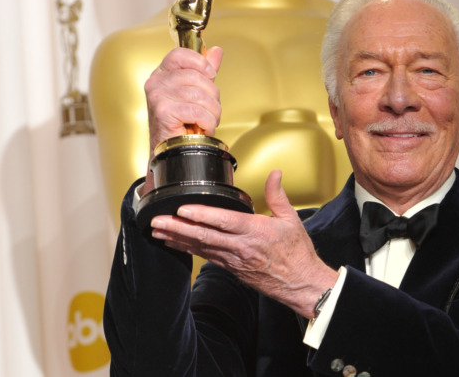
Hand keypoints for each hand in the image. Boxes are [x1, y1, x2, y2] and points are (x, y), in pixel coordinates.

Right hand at [142, 47, 222, 192]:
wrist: (171, 151)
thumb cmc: (182, 123)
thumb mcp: (195, 92)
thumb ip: (204, 71)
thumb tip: (216, 51)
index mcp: (162, 74)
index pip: (180, 54)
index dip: (200, 62)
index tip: (211, 75)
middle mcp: (156, 82)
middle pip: (198, 77)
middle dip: (213, 97)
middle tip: (210, 112)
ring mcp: (157, 96)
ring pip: (201, 96)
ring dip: (212, 113)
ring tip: (206, 122)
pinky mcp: (162, 111)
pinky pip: (198, 111)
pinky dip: (207, 123)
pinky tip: (201, 129)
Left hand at [148, 169, 338, 317]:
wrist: (301, 284)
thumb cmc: (297, 253)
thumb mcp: (291, 220)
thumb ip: (278, 195)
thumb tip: (274, 174)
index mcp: (256, 231)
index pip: (224, 221)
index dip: (202, 215)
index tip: (183, 209)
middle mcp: (241, 247)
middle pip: (204, 236)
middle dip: (178, 227)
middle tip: (157, 221)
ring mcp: (234, 260)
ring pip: (200, 248)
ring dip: (177, 239)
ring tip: (158, 231)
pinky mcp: (231, 269)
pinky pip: (206, 257)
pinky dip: (189, 249)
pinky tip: (175, 244)